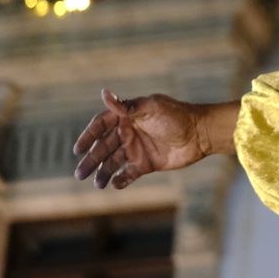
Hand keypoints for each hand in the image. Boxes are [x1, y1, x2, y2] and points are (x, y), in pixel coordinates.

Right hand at [72, 89, 235, 188]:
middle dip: (91, 159)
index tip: (78, 149)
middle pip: (104, 147)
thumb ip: (126, 106)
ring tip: (97, 183)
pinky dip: (120, 180)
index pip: (101, 125)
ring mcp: (137, 149)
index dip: (88, 136)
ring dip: (103, 172)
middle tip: (80, 174)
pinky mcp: (146, 164)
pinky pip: (128, 174)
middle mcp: (130, 133)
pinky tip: (115, 184)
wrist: (200, 134)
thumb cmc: (177, 117)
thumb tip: (104, 92)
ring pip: (113, 162)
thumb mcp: (151, 109)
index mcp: (128, 117)